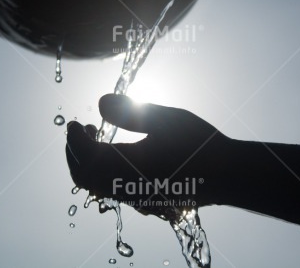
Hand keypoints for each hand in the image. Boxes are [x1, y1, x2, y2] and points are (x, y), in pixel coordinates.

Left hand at [66, 94, 230, 216]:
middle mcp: (127, 187)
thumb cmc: (199, 145)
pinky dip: (103, 170)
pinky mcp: (144, 197)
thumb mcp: (166, 119)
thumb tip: (100, 102)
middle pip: (85, 177)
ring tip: (95, 136)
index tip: (72, 123)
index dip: (73, 140)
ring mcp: (135, 196)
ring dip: (89, 161)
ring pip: (97, 185)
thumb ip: (131, 111)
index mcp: (127, 168)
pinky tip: (116, 152)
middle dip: (75, 153)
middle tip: (80, 129)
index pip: (85, 158)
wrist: (228, 175)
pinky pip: (112, 188)